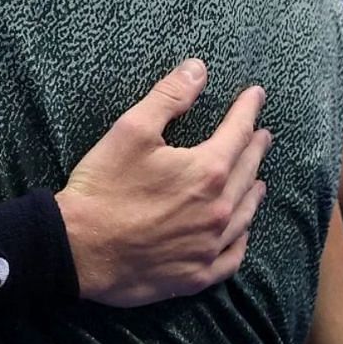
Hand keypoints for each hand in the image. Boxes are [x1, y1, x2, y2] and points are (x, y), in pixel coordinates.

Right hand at [57, 59, 271, 306]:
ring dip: (253, 192)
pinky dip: (241, 240)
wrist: (79, 248)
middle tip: (262, 135)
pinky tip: (241, 233)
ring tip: (258, 180)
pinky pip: (232, 257)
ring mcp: (210, 246)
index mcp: (207, 171)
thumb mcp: (131, 130)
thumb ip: (169, 97)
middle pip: (247, 173)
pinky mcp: (197, 274)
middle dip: (255, 149)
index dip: (247, 110)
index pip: (238, 132)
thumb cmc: (103, 186)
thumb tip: (198, 69)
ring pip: (245, 215)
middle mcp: (219, 210)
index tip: (256, 95)